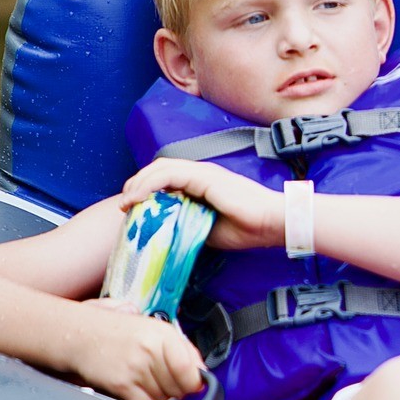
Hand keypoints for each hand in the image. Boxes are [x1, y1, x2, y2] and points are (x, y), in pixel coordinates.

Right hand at [70, 298, 206, 399]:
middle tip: (158, 378)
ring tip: (141, 378)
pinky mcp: (121, 383)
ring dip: (156, 394)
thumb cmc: (117, 332)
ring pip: (162, 397)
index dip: (193, 382)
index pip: (191, 369)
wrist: (79, 334)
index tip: (191, 385)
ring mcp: (135, 367)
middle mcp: (151, 349)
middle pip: (178, 387)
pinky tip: (133, 387)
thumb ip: (182, 349)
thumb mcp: (154, 329)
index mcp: (164, 334)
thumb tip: (202, 372)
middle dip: (173, 388)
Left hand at [119, 158, 282, 249]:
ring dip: (138, 183)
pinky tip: (137, 199)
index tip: (134, 208)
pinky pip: (167, 175)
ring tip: (127, 201)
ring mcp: (203, 172)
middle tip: (125, 204)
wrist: (273, 223)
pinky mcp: (203, 176)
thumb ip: (189, 224)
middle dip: (137, 184)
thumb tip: (168, 231)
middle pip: (159, 169)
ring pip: (160, 168)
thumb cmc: (250, 229)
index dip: (147, 189)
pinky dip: (148, 185)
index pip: (168, 178)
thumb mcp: (209, 229)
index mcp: (204, 183)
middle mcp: (201, 173)